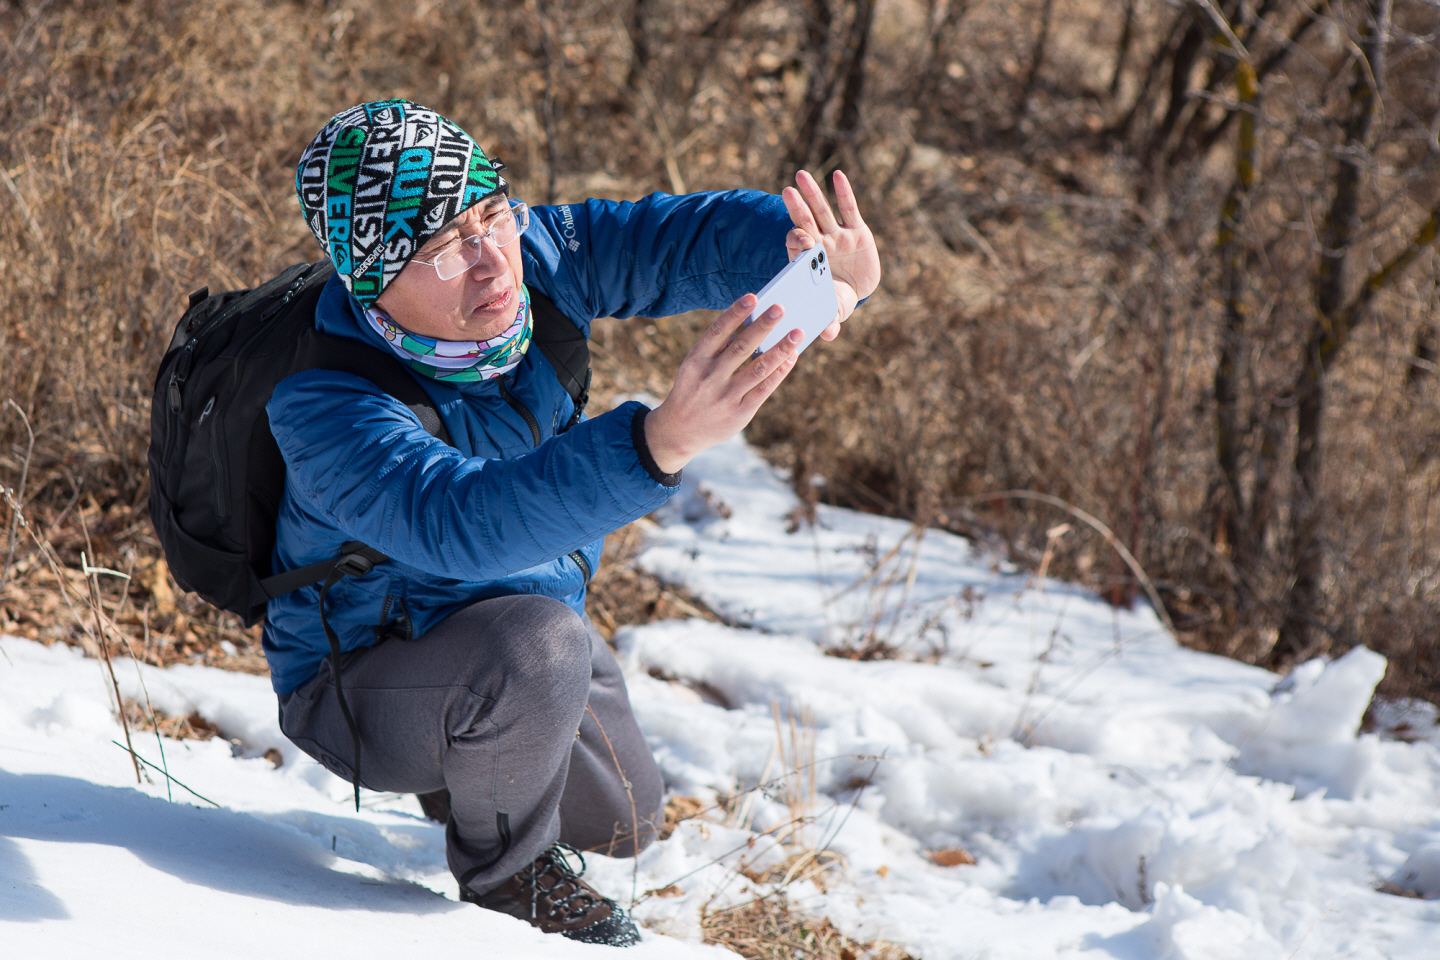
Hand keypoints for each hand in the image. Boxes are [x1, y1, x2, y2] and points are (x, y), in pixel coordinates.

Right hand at [645, 294, 801, 474]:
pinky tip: (791, 358)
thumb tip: (748, 330)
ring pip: (759, 368)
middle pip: (742, 347)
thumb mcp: (693, 368)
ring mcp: (726, 396)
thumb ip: (716, 350)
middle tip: (781, 308)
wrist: (678, 431)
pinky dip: (780, 372)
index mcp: (696, 360)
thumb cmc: (692, 391)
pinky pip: (765, 389)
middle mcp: (711, 376)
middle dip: (763, 326)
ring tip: (797, 334)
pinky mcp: (740, 413)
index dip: (735, 313)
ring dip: (780, 349)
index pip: (718, 331)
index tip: (753, 297)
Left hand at [782, 169, 880, 341]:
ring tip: (801, 175)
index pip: (798, 247)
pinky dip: (843, 193)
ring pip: (822, 211)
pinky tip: (838, 175)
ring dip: (812, 194)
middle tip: (788, 193)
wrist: (856, 291)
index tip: (802, 239)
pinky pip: (849, 209)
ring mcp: (836, 236)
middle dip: (796, 208)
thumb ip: (830, 321)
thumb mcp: (835, 312)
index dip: (798, 241)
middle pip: (805, 223)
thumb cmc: (837, 301)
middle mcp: (820, 245)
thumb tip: (827, 334)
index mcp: (808, 263)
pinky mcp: (856, 231)